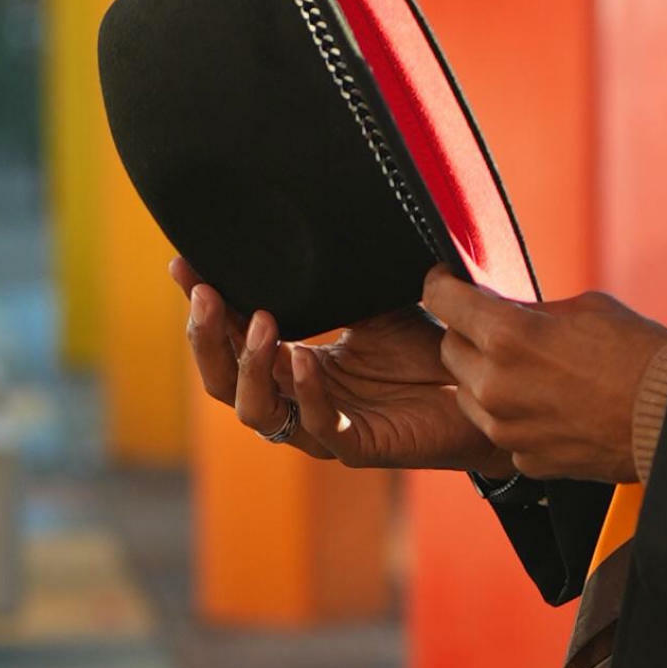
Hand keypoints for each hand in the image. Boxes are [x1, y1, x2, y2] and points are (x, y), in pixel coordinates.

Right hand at [173, 258, 492, 471]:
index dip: (205, 305)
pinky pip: (318, 427)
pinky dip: (307, 393)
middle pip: (223, 380)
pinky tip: (303, 358)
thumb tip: (305, 220)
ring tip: (262, 323)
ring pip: (256, 411)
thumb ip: (335, 278)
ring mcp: (323, 428)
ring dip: (251, 367)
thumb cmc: (428, 350)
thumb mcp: (374, 304)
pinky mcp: (359, 447)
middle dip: (207, 338)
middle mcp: (297, 398)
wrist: (482, 387)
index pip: (232, 336)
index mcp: (292, 364)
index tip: (183, 264)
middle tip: (206, 295)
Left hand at [419, 268, 666, 482]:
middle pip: (449, 348)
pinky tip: (549, 406)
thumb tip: (505, 309)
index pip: (442, 298)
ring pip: (468, 393)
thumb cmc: (638, 356)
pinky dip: (514, 416)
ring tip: (528, 371)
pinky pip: (500, 429)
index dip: (441, 285)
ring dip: (485, 377)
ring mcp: (507, 428)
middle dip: (467, 333)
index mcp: (508, 336)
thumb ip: (531, 311)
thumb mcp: (584, 307)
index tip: (445, 283)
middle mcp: (496, 384)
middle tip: (497, 329)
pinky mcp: (524, 459)